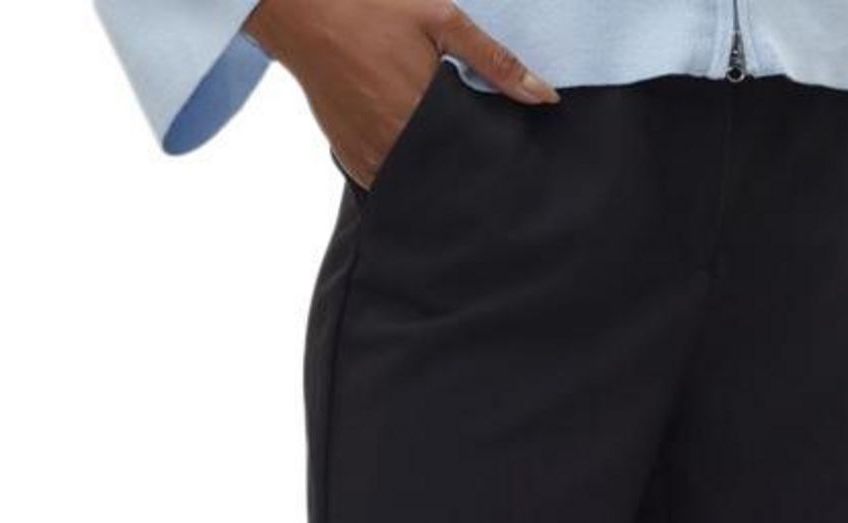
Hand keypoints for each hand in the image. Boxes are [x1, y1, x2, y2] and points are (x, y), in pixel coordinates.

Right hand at [245, 0, 556, 189]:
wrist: (302, 15)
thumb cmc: (370, 9)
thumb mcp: (442, 21)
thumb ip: (495, 62)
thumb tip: (544, 96)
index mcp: (425, 115)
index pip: (473, 156)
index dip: (490, 157)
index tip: (506, 158)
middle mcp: (397, 146)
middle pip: (447, 174)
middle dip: (464, 167)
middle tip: (476, 157)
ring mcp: (372, 158)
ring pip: (418, 181)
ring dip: (433, 172)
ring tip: (442, 151)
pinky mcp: (353, 161)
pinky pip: (388, 181)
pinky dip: (404, 171)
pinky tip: (411, 149)